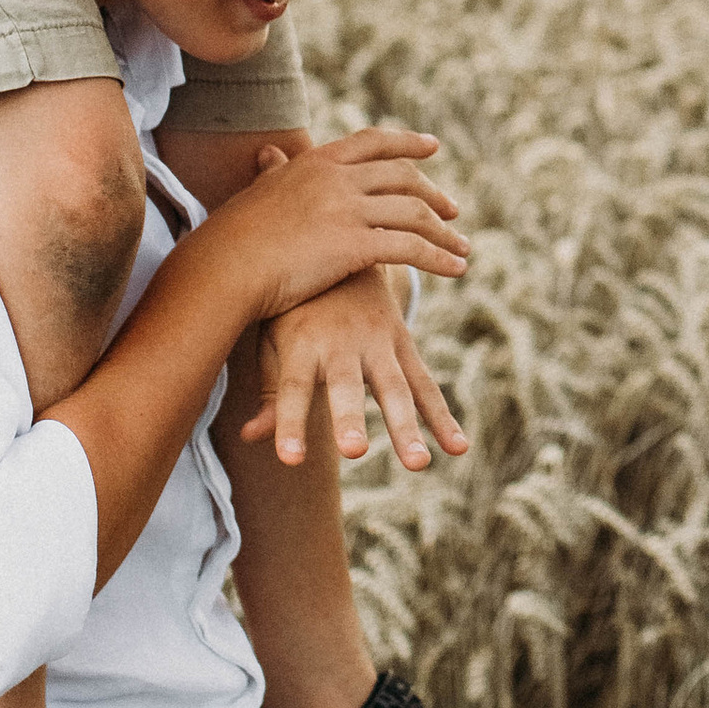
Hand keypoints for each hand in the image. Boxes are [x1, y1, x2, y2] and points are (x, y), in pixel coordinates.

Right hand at [202, 129, 469, 335]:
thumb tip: (269, 155)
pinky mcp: (354, 245)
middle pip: (403, 177)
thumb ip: (276, 172)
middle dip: (434, 193)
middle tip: (453, 210)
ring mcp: (347, 209)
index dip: (407, 142)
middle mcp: (337, 179)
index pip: (373, 142)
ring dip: (445, 232)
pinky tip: (456, 270)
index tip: (433, 146)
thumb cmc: (232, 238)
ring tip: (463, 248)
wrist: (221, 269)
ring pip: (414, 213)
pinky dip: (440, 258)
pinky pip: (411, 248)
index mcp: (317, 162)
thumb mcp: (259, 191)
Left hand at [235, 265, 468, 472]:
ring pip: (395, 388)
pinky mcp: (404, 343)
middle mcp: (342, 342)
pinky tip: (459, 448)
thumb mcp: (275, 339)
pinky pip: (425, 386)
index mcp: (302, 341)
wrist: (343, 242)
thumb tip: (249, 437)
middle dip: (349, 418)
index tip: (291, 459)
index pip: (291, 388)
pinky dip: (442, 417)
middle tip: (353, 451)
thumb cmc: (298, 304)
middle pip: (346, 386)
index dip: (289, 423)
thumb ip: (271, 391)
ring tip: (418, 464)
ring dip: (407, 426)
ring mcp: (378, 342)